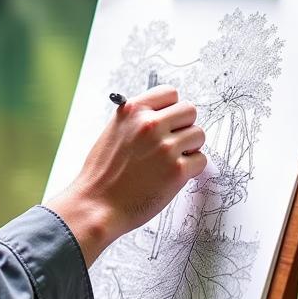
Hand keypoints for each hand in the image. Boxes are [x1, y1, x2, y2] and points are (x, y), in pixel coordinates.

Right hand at [46, 85, 205, 266]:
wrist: (96, 205)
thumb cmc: (102, 172)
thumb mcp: (113, 131)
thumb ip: (137, 119)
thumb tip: (164, 114)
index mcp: (133, 110)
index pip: (170, 92)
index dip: (171, 108)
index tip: (168, 120)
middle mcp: (150, 124)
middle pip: (190, 111)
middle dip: (184, 126)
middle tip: (173, 142)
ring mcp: (166, 147)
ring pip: (199, 134)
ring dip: (190, 147)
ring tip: (171, 160)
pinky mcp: (177, 171)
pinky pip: (201, 160)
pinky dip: (191, 168)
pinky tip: (173, 175)